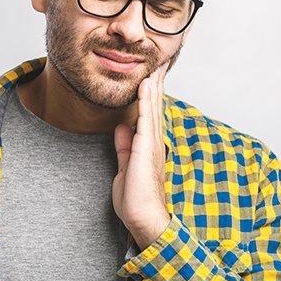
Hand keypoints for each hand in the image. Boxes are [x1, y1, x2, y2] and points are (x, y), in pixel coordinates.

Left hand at [113, 61, 170, 250]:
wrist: (142, 217)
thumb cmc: (136, 197)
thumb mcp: (125, 166)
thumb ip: (124, 146)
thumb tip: (121, 128)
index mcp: (149, 145)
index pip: (151, 113)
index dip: (152, 93)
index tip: (152, 75)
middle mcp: (154, 140)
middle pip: (156, 105)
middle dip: (156, 83)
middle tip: (159, 62)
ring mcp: (152, 143)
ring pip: (154, 107)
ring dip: (154, 85)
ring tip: (155, 66)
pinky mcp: (145, 148)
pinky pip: (146, 119)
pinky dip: (146, 100)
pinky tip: (145, 85)